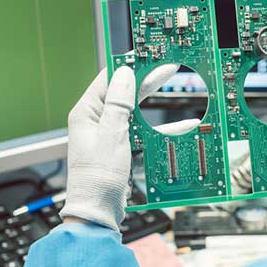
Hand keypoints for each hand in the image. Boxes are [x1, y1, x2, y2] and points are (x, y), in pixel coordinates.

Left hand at [59, 63, 199, 230]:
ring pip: (134, 110)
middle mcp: (95, 121)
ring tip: (170, 85)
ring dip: (153, 101)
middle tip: (165, 66)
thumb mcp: (112, 134)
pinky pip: (141, 130)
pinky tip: (180, 124)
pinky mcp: (119, 148)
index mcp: (86, 113)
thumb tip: (125, 74)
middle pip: (123, 92)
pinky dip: (159, 126)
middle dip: (145, 79)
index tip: (145, 55)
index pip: (107, 79)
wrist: (97, 211)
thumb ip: (119, 103)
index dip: (128, 65)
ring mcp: (107, 134)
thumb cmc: (97, 178)